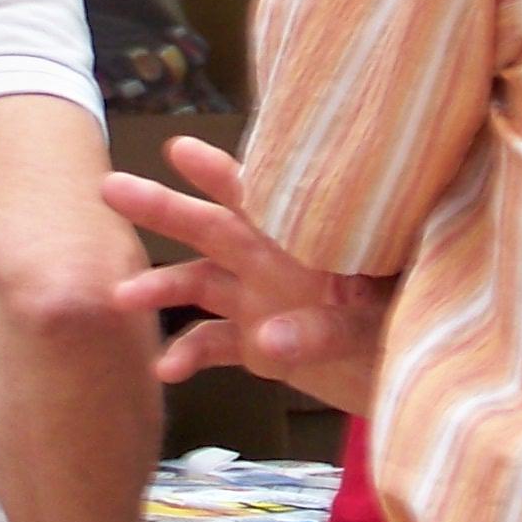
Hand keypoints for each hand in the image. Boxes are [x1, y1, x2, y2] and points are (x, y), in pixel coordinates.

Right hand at [98, 137, 392, 412]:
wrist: (412, 372)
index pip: (261, 192)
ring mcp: (260, 299)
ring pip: (199, 283)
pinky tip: (165, 371)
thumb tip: (266, 339)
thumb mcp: (372, 323)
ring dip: (160, 287)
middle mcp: (273, 259)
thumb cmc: (405, 322)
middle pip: (211, 227)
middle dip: (162, 209)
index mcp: (305, 234)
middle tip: (109, 188)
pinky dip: (186, 355)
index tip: (179, 150)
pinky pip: (212, 343)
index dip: (220, 172)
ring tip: (121, 298)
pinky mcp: (256, 343)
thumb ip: (324, 329)